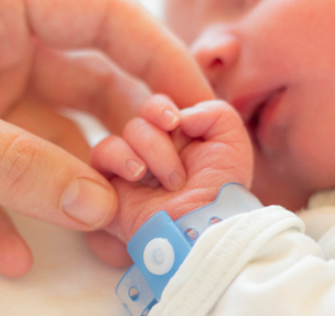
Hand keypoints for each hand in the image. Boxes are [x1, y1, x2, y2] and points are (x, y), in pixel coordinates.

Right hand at [87, 95, 252, 266]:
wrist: (204, 227)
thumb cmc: (221, 191)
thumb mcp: (234, 143)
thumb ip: (215, 111)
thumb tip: (183, 113)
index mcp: (179, 138)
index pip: (158, 107)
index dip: (161, 108)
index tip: (175, 122)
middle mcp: (154, 151)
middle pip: (141, 116)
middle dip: (158, 132)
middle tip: (177, 164)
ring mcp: (131, 168)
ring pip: (126, 133)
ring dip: (150, 150)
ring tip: (170, 182)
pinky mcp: (110, 186)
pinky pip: (100, 155)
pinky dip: (119, 157)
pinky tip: (137, 174)